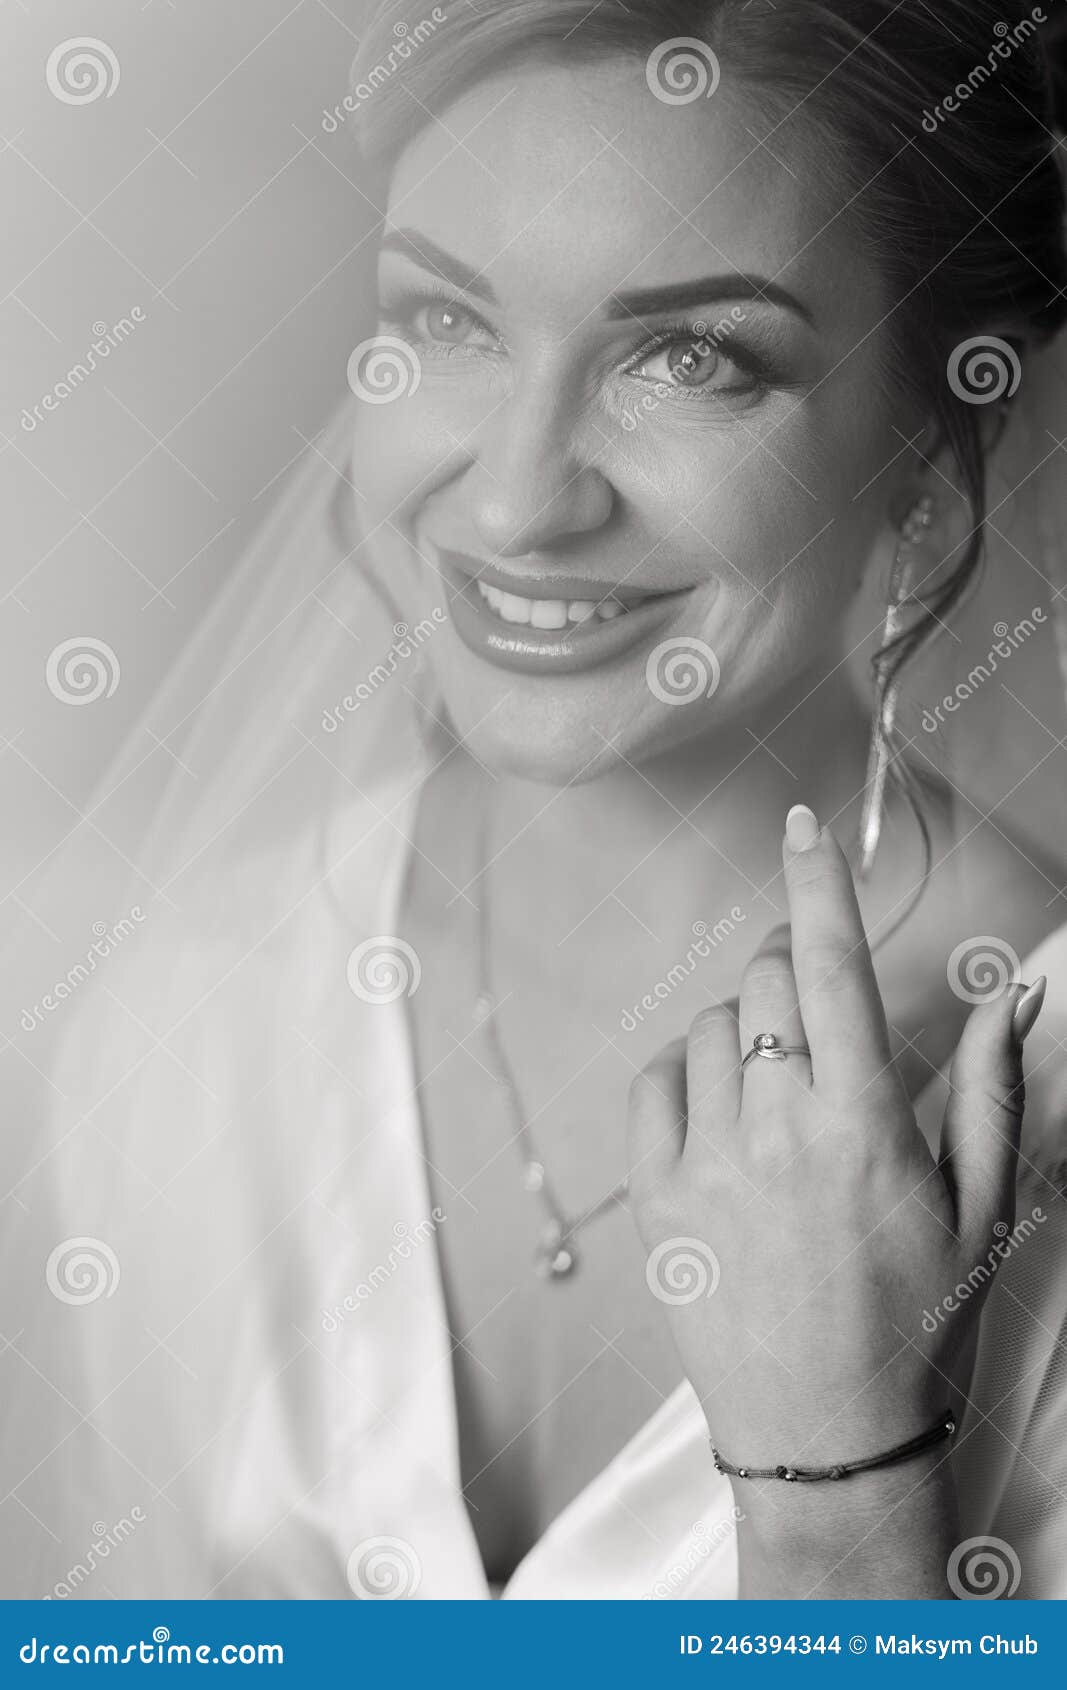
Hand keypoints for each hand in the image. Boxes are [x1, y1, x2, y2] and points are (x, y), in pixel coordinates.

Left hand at [627, 804, 1042, 1481]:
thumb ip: (989, 1088)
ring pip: (708, 1028)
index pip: (831, 965)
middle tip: (815, 1007)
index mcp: (862, 1121)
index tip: (803, 823)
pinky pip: (654, 1084)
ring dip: (745, 1029)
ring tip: (780, 1088)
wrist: (828, 1436)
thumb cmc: (918, 1321)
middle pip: (761, 981)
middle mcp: (776, 1127)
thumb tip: (1008, 991)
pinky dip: (686, 1074)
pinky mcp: (657, 1199)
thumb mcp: (981, 1208)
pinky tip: (722, 1110)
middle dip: (790, 969)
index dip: (817, 881)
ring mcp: (705, 1162)